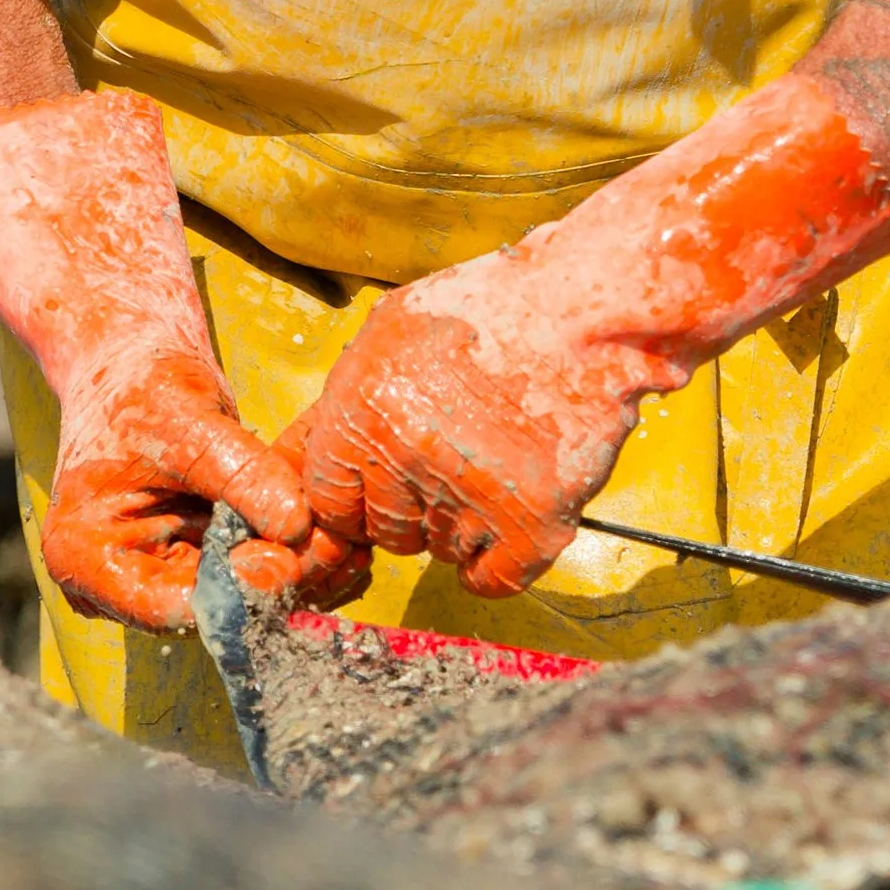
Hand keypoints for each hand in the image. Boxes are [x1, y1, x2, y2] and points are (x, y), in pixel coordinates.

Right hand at [0, 92, 366, 628]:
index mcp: (86, 559)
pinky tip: (344, 541)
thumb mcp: (184, 420)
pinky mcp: (207, 575)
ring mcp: (167, 586)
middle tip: (342, 550)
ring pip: (248, 609)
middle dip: (280, 584)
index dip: (238, 591)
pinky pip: (262, 588)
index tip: (290, 555)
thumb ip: (238, 473)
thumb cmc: (140, 386)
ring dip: (303, 579)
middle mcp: (124, 590)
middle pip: (213, 615)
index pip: (170, 606)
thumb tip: (297, 526)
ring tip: (349, 542)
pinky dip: (304, 566)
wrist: (138, 372)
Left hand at [296, 73, 889, 597]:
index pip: (328, 498)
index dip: (357, 494)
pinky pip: (491, 580)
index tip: (385, 483)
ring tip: (497, 465)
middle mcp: (407, 458)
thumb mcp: (389, 334)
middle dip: (411, 508)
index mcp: (362, 411)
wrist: (589, 309)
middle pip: (384, 531)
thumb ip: (343, 401)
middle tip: (453, 464)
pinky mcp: (532, 522)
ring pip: (439, 553)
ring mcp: (470, 494)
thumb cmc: (492, 311)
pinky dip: (498, 563)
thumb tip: (300, 461)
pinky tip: (512, 520)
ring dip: (462, 525)